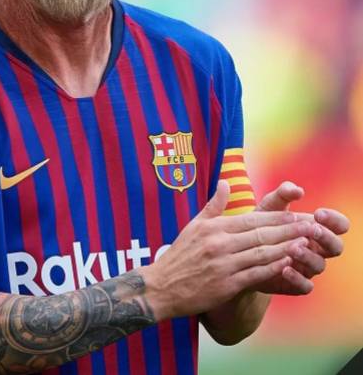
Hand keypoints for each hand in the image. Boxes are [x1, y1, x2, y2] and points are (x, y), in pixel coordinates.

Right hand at [142, 181, 312, 320]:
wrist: (162, 286)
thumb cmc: (179, 255)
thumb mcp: (194, 225)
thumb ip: (213, 205)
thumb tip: (225, 183)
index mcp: (213, 227)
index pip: (251, 219)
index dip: (275, 217)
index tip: (294, 214)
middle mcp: (219, 243)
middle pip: (260, 234)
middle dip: (287, 230)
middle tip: (308, 225)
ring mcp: (223, 265)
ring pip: (261, 254)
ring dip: (285, 248)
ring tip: (305, 243)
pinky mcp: (226, 285)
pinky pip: (255, 275)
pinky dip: (273, 269)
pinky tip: (287, 264)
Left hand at [254, 181, 349, 294]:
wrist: (241, 248)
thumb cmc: (261, 223)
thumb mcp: (270, 205)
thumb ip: (283, 194)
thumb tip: (297, 190)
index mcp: (315, 228)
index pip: (339, 226)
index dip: (334, 220)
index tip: (319, 213)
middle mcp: (316, 249)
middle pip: (336, 247)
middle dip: (327, 238)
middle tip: (312, 229)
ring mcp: (307, 267)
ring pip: (319, 265)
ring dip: (308, 256)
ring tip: (293, 247)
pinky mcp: (295, 284)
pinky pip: (305, 286)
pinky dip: (297, 278)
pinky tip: (284, 268)